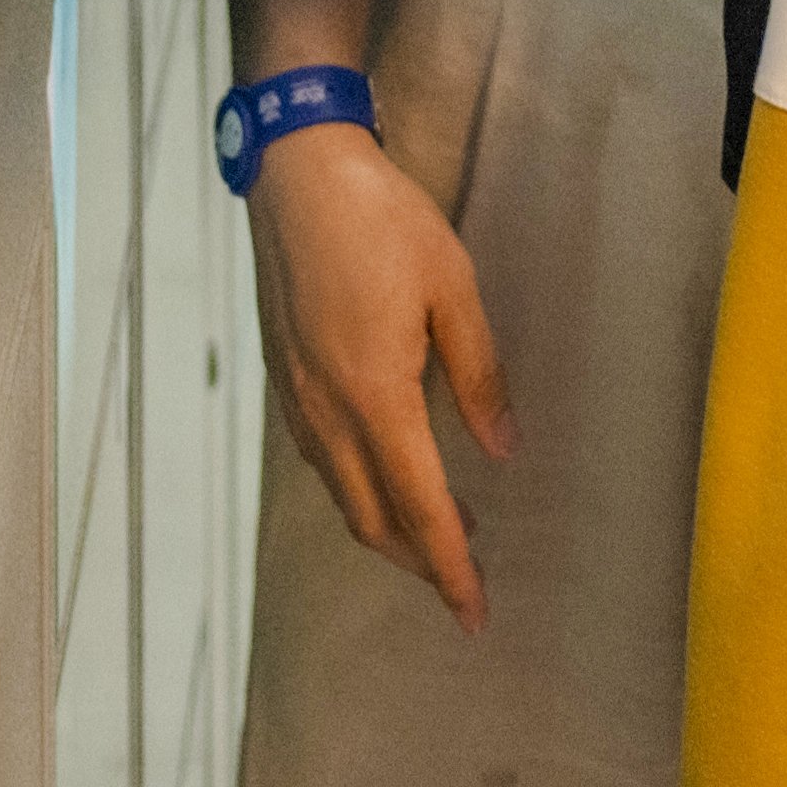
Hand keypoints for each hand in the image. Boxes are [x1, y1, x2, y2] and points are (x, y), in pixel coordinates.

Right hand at [249, 125, 519, 623]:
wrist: (296, 173)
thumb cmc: (382, 220)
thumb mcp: (452, 288)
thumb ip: (479, 374)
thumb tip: (502, 450)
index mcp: (376, 395)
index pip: (420, 506)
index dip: (451, 567)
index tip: (476, 614)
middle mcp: (327, 411)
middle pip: (372, 519)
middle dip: (419, 562)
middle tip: (464, 579)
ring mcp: (297, 397)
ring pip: (341, 493)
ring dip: (388, 525)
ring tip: (439, 527)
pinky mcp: (284, 376)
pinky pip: (321, 459)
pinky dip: (358, 486)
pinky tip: (386, 468)